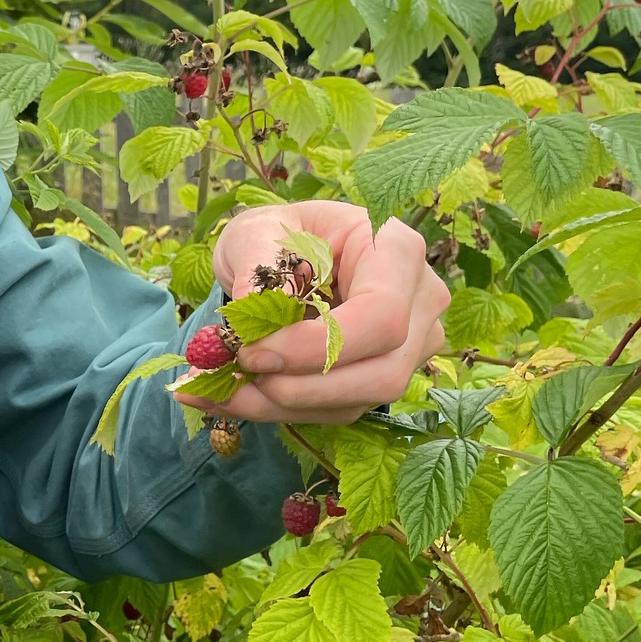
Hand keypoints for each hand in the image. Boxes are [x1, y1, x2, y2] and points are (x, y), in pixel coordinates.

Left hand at [175, 200, 450, 423]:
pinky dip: (281, 410)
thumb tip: (252, 314)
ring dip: (283, 404)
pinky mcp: (384, 378)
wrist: (285, 256)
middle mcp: (421, 301)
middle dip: (301, 385)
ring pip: (361, 400)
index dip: (319, 346)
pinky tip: (233, 395)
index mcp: (398, 249)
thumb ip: (256, 264)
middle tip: (236, 372)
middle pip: (383, 372)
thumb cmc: (280, 234)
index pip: (382, 315)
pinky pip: (340, 410)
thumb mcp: (258, 231)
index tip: (253, 350)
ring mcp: (412, 346)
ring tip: (219, 388)